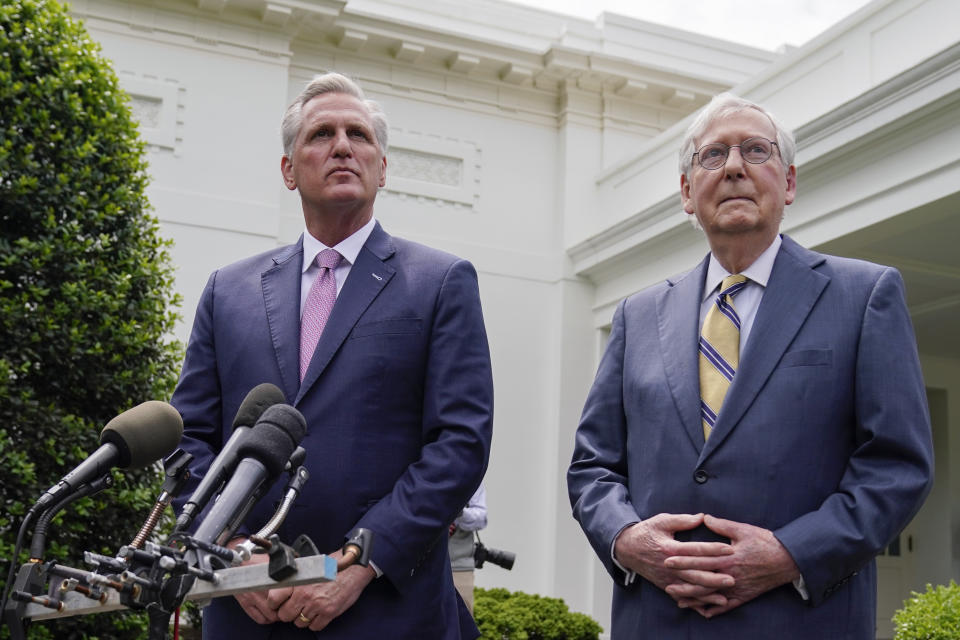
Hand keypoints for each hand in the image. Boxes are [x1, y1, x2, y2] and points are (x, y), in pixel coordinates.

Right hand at [228, 543, 289, 624]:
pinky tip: (267, 614)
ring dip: (275, 616)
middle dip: (283, 610)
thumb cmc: (258, 561)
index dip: (291, 601)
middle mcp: (265, 591)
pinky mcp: (246, 603)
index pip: (287, 598)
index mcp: (273, 580)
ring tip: (277, 611)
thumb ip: (286, 569)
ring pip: (270, 617)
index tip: (292, 600)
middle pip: (279, 610)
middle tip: (285, 607)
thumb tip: (300, 571)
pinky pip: (258, 618)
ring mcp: (255, 599)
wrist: (239, 562)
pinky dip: (265, 619)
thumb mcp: (274, 562)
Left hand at [275, 550, 375, 630]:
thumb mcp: (310, 566)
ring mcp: (317, 605)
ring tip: (310, 608)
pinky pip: (314, 627)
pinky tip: (319, 612)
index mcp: (298, 580)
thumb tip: (280, 587)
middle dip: (289, 613)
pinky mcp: (329, 613)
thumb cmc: (333, 566)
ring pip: (299, 623)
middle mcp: (305, 594)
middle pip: (285, 615)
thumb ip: (295, 578)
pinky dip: (316, 622)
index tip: (277, 604)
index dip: (274, 603)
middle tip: (296, 607)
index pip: (274, 599)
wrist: (354, 568)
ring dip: (303, 618)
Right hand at [615, 513, 734, 607]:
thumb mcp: (662, 521)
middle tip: (732, 579)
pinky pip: (683, 596)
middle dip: (714, 577)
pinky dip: (696, 602)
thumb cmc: (646, 532)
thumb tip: (702, 517)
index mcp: (669, 548)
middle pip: (695, 574)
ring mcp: (667, 578)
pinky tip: (708, 606)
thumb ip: (682, 520)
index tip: (729, 549)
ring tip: (725, 597)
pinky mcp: (666, 585)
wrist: (627, 549)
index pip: (695, 550)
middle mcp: (669, 565)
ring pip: (690, 589)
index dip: (713, 549)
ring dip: (708, 594)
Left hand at [664, 514, 800, 617]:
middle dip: (682, 581)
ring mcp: (737, 587)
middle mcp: (730, 574)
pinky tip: (701, 612)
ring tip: (677, 599)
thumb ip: (721, 525)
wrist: (788, 560)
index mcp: (728, 557)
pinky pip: (727, 606)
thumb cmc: (765, 542)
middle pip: (701, 579)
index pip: (700, 559)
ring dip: (693, 598)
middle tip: (665, 582)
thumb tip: (703, 517)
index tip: (667, 560)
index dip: (682, 560)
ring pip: (711, 596)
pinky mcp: (744, 596)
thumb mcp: (743, 530)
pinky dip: (713, 609)